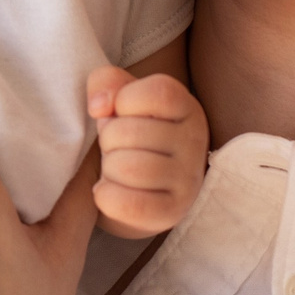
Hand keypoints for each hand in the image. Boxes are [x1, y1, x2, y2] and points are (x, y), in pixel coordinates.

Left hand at [86, 67, 209, 236]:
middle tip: (117, 147)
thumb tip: (100, 107)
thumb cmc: (127, 135)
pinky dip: (105, 196)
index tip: (120, 112)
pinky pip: (128, 205)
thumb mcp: (117, 98)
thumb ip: (105, 82)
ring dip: (108, 168)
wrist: (135, 187)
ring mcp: (188, 180)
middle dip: (108, 139)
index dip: (124, 100)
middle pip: (130, 133)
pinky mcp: (172, 212)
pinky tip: (107, 191)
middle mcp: (195, 142)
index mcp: (186, 107)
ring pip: (127, 168)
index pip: (157, 92)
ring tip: (115, 169)